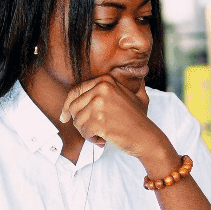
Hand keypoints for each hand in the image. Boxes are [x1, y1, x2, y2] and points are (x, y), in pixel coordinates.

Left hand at [59, 75, 173, 168]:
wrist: (146, 137)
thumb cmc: (138, 119)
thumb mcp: (134, 94)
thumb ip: (122, 84)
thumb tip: (130, 70)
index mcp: (105, 80)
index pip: (75, 91)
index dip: (67, 106)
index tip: (64, 116)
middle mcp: (101, 89)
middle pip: (73, 107)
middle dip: (80, 122)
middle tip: (93, 129)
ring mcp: (99, 104)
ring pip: (77, 121)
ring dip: (87, 131)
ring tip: (102, 133)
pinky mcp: (98, 120)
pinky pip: (84, 132)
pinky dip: (92, 139)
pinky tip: (104, 139)